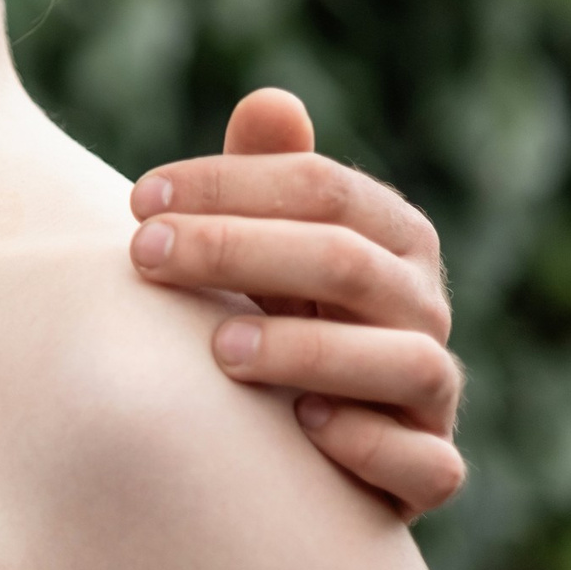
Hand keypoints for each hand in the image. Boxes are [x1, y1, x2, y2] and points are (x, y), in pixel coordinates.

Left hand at [129, 89, 465, 517]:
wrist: (316, 432)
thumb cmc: (283, 310)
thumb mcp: (267, 238)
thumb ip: (265, 173)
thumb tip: (270, 100)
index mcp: (390, 232)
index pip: (319, 185)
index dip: (226, 184)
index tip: (138, 198)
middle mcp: (423, 303)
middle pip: (344, 260)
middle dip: (236, 250)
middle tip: (144, 255)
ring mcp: (432, 390)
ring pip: (406, 360)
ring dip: (307, 351)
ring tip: (217, 349)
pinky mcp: (428, 469)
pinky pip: (428, 464)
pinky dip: (372, 444)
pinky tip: (304, 426)